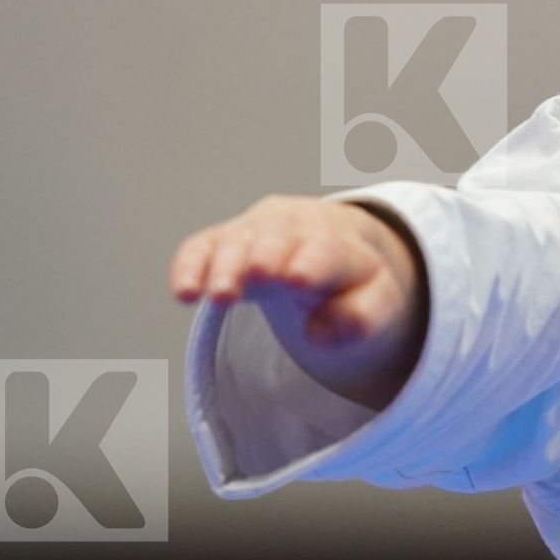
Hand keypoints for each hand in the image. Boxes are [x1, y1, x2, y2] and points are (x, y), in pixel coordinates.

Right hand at [168, 195, 428, 410]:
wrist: (335, 243)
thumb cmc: (353, 280)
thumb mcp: (376, 301)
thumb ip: (361, 316)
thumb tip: (320, 331)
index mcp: (338, 243)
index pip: (326, 250)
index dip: (313, 262)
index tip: (299, 279)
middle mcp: (294, 228)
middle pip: (277, 241)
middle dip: (265, 257)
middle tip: (256, 277)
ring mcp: (256, 231)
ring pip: (236, 242)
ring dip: (224, 266)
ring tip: (218, 295)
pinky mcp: (224, 240)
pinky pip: (202, 247)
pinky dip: (190, 265)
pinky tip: (183, 290)